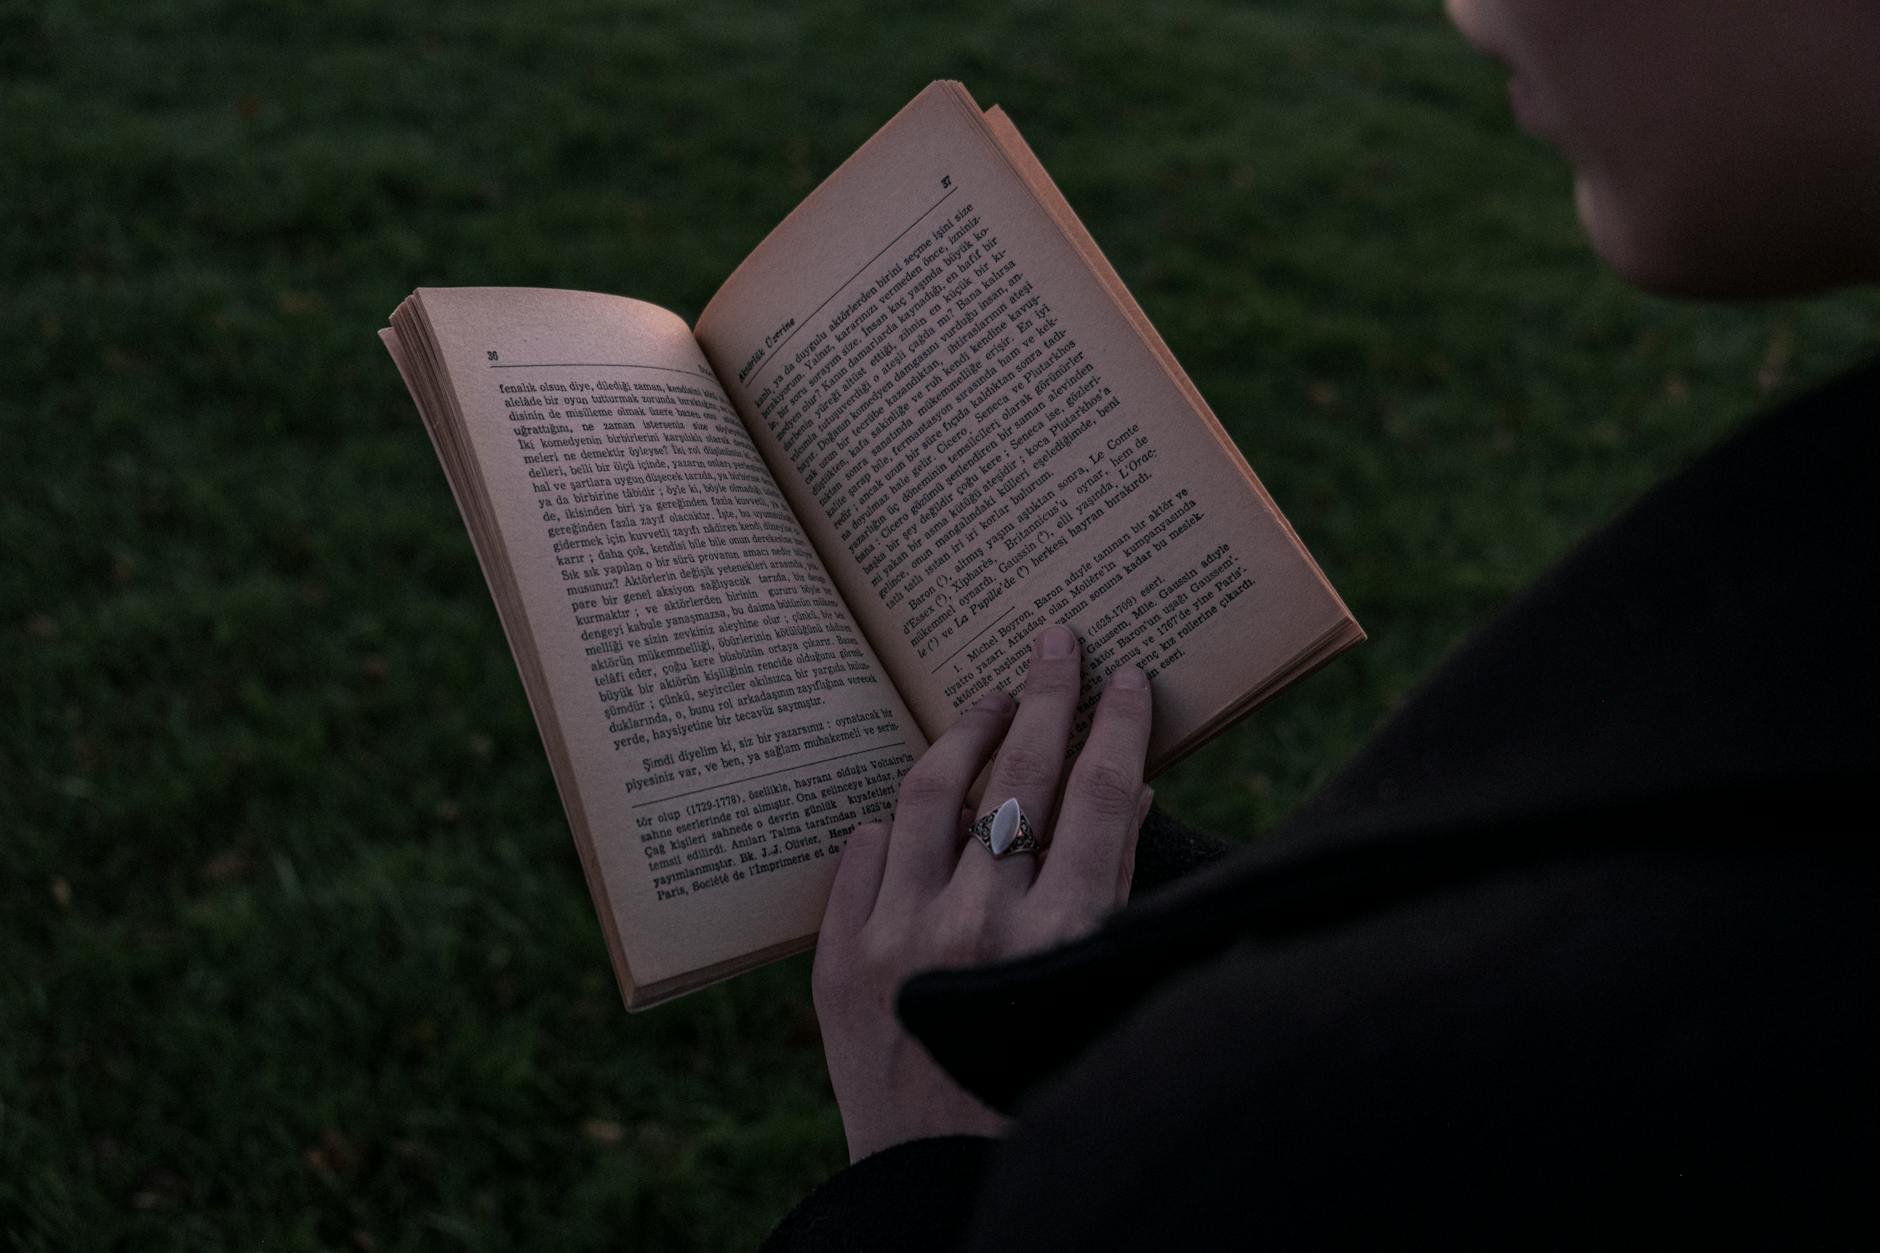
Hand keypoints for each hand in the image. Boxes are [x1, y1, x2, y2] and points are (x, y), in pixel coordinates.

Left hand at [811, 624, 1154, 1162]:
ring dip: (964, 732)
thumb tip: (1130, 785)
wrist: (937, 1189)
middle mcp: (980, 922)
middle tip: (1059, 638)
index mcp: (1063, 936)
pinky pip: (863, 851)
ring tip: (989, 700)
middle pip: (1019, 772)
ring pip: (930, 792)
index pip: (1101, 794)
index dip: (1118, 724)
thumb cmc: (1037, 1093)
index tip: (1128, 677)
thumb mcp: (1097, 995)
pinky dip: (891, 820)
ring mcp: (900, 935)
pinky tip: (909, 802)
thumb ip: (1112, 893)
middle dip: (1047, 693)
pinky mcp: (839, 960)